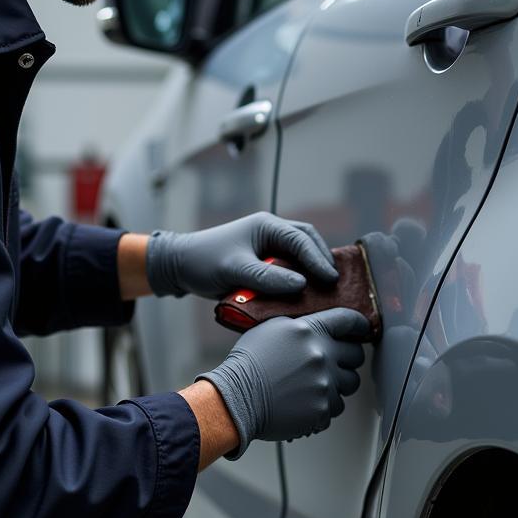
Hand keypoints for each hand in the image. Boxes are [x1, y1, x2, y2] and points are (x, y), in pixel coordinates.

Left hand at [145, 212, 338, 298]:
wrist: (182, 265)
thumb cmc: (204, 261)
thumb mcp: (235, 270)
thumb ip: (267, 278)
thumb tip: (300, 285)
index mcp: (266, 226)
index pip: (300, 239)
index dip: (317, 259)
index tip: (330, 278)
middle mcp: (270, 232)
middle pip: (307, 241)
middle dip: (322, 260)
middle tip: (335, 282)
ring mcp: (268, 245)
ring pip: (300, 252)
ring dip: (313, 267)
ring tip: (327, 287)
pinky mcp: (264, 259)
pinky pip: (290, 264)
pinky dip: (301, 275)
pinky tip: (308, 291)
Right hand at [196, 307, 368, 458]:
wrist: (236, 397)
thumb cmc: (249, 363)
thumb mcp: (272, 328)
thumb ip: (300, 325)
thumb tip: (317, 326)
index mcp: (310, 331)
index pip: (348, 320)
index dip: (359, 324)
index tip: (362, 328)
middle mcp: (322, 356)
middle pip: (356, 355)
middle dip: (348, 357)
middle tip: (336, 361)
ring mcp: (324, 384)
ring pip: (350, 383)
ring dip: (338, 383)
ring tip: (316, 384)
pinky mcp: (322, 410)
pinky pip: (335, 407)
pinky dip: (324, 405)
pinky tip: (305, 400)